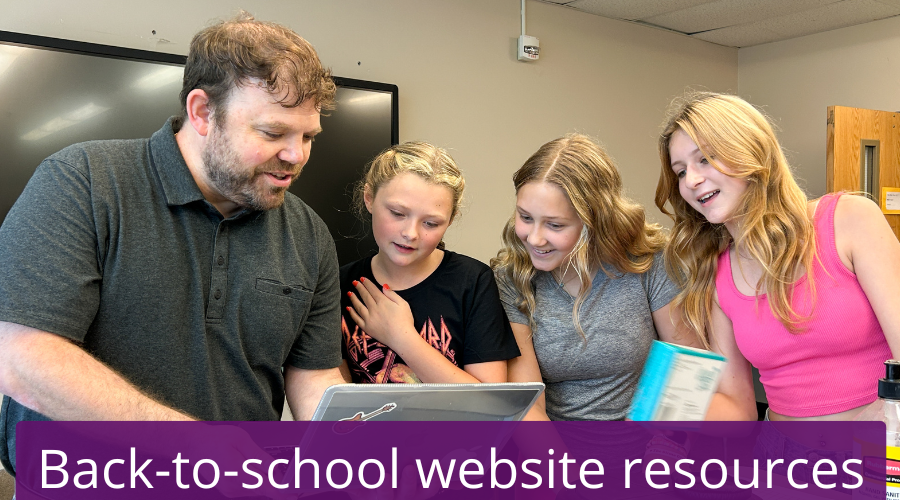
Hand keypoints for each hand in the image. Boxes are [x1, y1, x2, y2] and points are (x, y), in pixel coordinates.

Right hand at [181, 424, 295, 498]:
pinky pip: (251, 488)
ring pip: (258, 489)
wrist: (194, 446)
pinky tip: (255, 469)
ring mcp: (231, 491)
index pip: (265, 487)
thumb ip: (260, 458)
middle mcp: (233, 487)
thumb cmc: (216, 439)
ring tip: (260, 466)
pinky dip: (258, 481)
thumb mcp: (241, 440)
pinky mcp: (231, 491)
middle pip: (264, 489)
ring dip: (266, 481)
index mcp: (236, 473)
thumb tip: (277, 472)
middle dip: (277, 483)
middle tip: (291, 480)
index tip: (294, 495)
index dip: (282, 492)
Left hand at [346, 277, 415, 347]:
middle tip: (354, 282)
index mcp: (383, 302)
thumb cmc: (405, 321)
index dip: (367, 283)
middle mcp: (374, 309)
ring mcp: (369, 318)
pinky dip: (352, 313)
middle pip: (365, 296)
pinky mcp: (366, 328)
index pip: (373, 290)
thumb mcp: (403, 304)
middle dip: (359, 288)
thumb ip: (392, 294)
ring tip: (349, 293)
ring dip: (353, 298)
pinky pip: (356, 319)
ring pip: (358, 306)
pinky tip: (348, 308)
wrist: (401, 338)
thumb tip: (383, 286)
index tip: (362, 278)